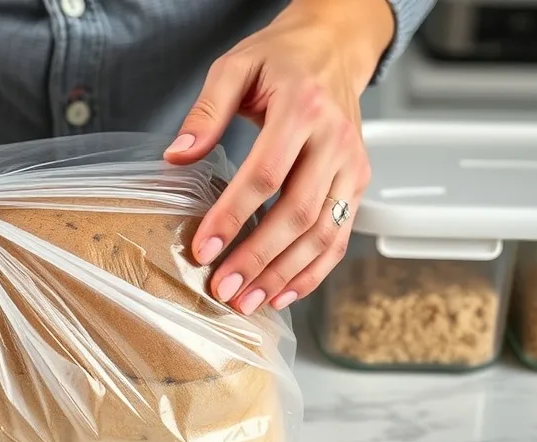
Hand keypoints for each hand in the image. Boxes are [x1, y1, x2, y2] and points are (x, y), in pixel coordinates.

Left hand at [164, 0, 393, 314]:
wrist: (334, 46)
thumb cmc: (282, 59)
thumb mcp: (235, 67)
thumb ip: (205, 111)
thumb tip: (177, 156)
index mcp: (302, 108)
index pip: (266, 174)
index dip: (233, 216)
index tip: (204, 247)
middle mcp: (335, 140)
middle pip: (297, 212)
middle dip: (258, 258)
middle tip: (224, 287)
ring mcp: (352, 164)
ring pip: (323, 232)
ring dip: (285, 274)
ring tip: (249, 300)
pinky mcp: (359, 182)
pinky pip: (340, 236)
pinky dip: (314, 270)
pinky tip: (285, 291)